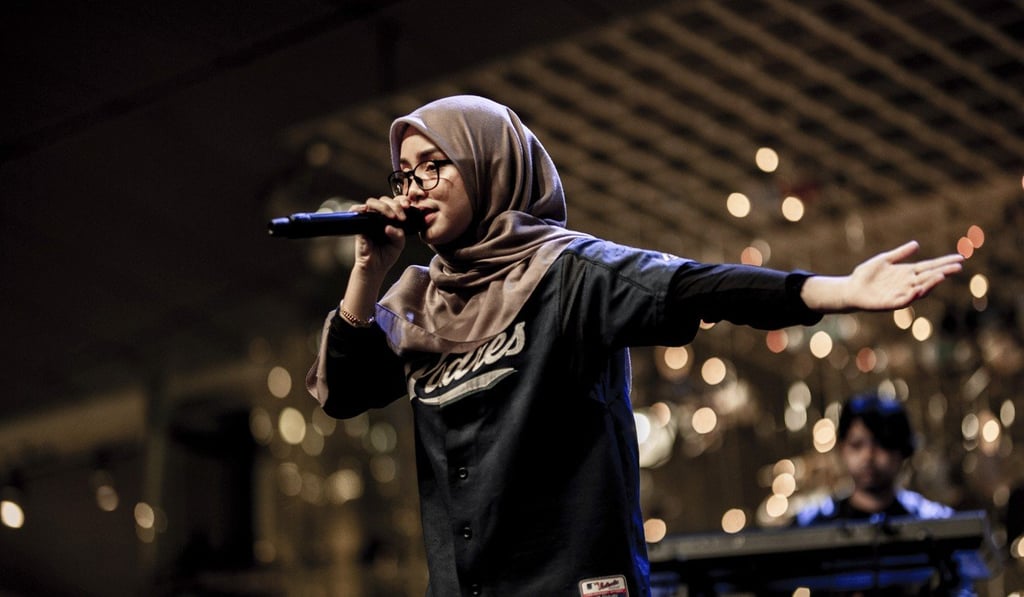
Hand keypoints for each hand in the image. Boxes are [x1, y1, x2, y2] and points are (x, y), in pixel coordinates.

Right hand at [350, 195, 412, 277]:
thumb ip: (399, 234)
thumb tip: (390, 226)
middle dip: (395, 205)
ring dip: (383, 206)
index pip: (395, 202)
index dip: (401, 201)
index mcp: (391, 218)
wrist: (375, 267)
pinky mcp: (358, 224)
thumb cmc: (386, 255)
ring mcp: (368, 219)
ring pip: (372, 202)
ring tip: (392, 217)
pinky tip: (367, 211)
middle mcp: (379, 216)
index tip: (408, 207)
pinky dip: (359, 208)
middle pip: (384, 200)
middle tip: (401, 217)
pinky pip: (355, 210)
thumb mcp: (399, 244)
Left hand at [802, 241, 963, 312]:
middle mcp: (907, 283)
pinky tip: (919, 289)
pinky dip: (912, 295)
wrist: (850, 288)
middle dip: (943, 272)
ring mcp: (900, 293)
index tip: (960, 258)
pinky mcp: (890, 303)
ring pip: (920, 289)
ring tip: (942, 275)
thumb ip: (900, 254)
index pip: (930, 267)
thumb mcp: (884, 260)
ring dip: (931, 283)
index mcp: (907, 273)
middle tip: (958, 267)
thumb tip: (917, 244)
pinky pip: (904, 300)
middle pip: (929, 277)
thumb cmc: (866, 275)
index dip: (944, 262)